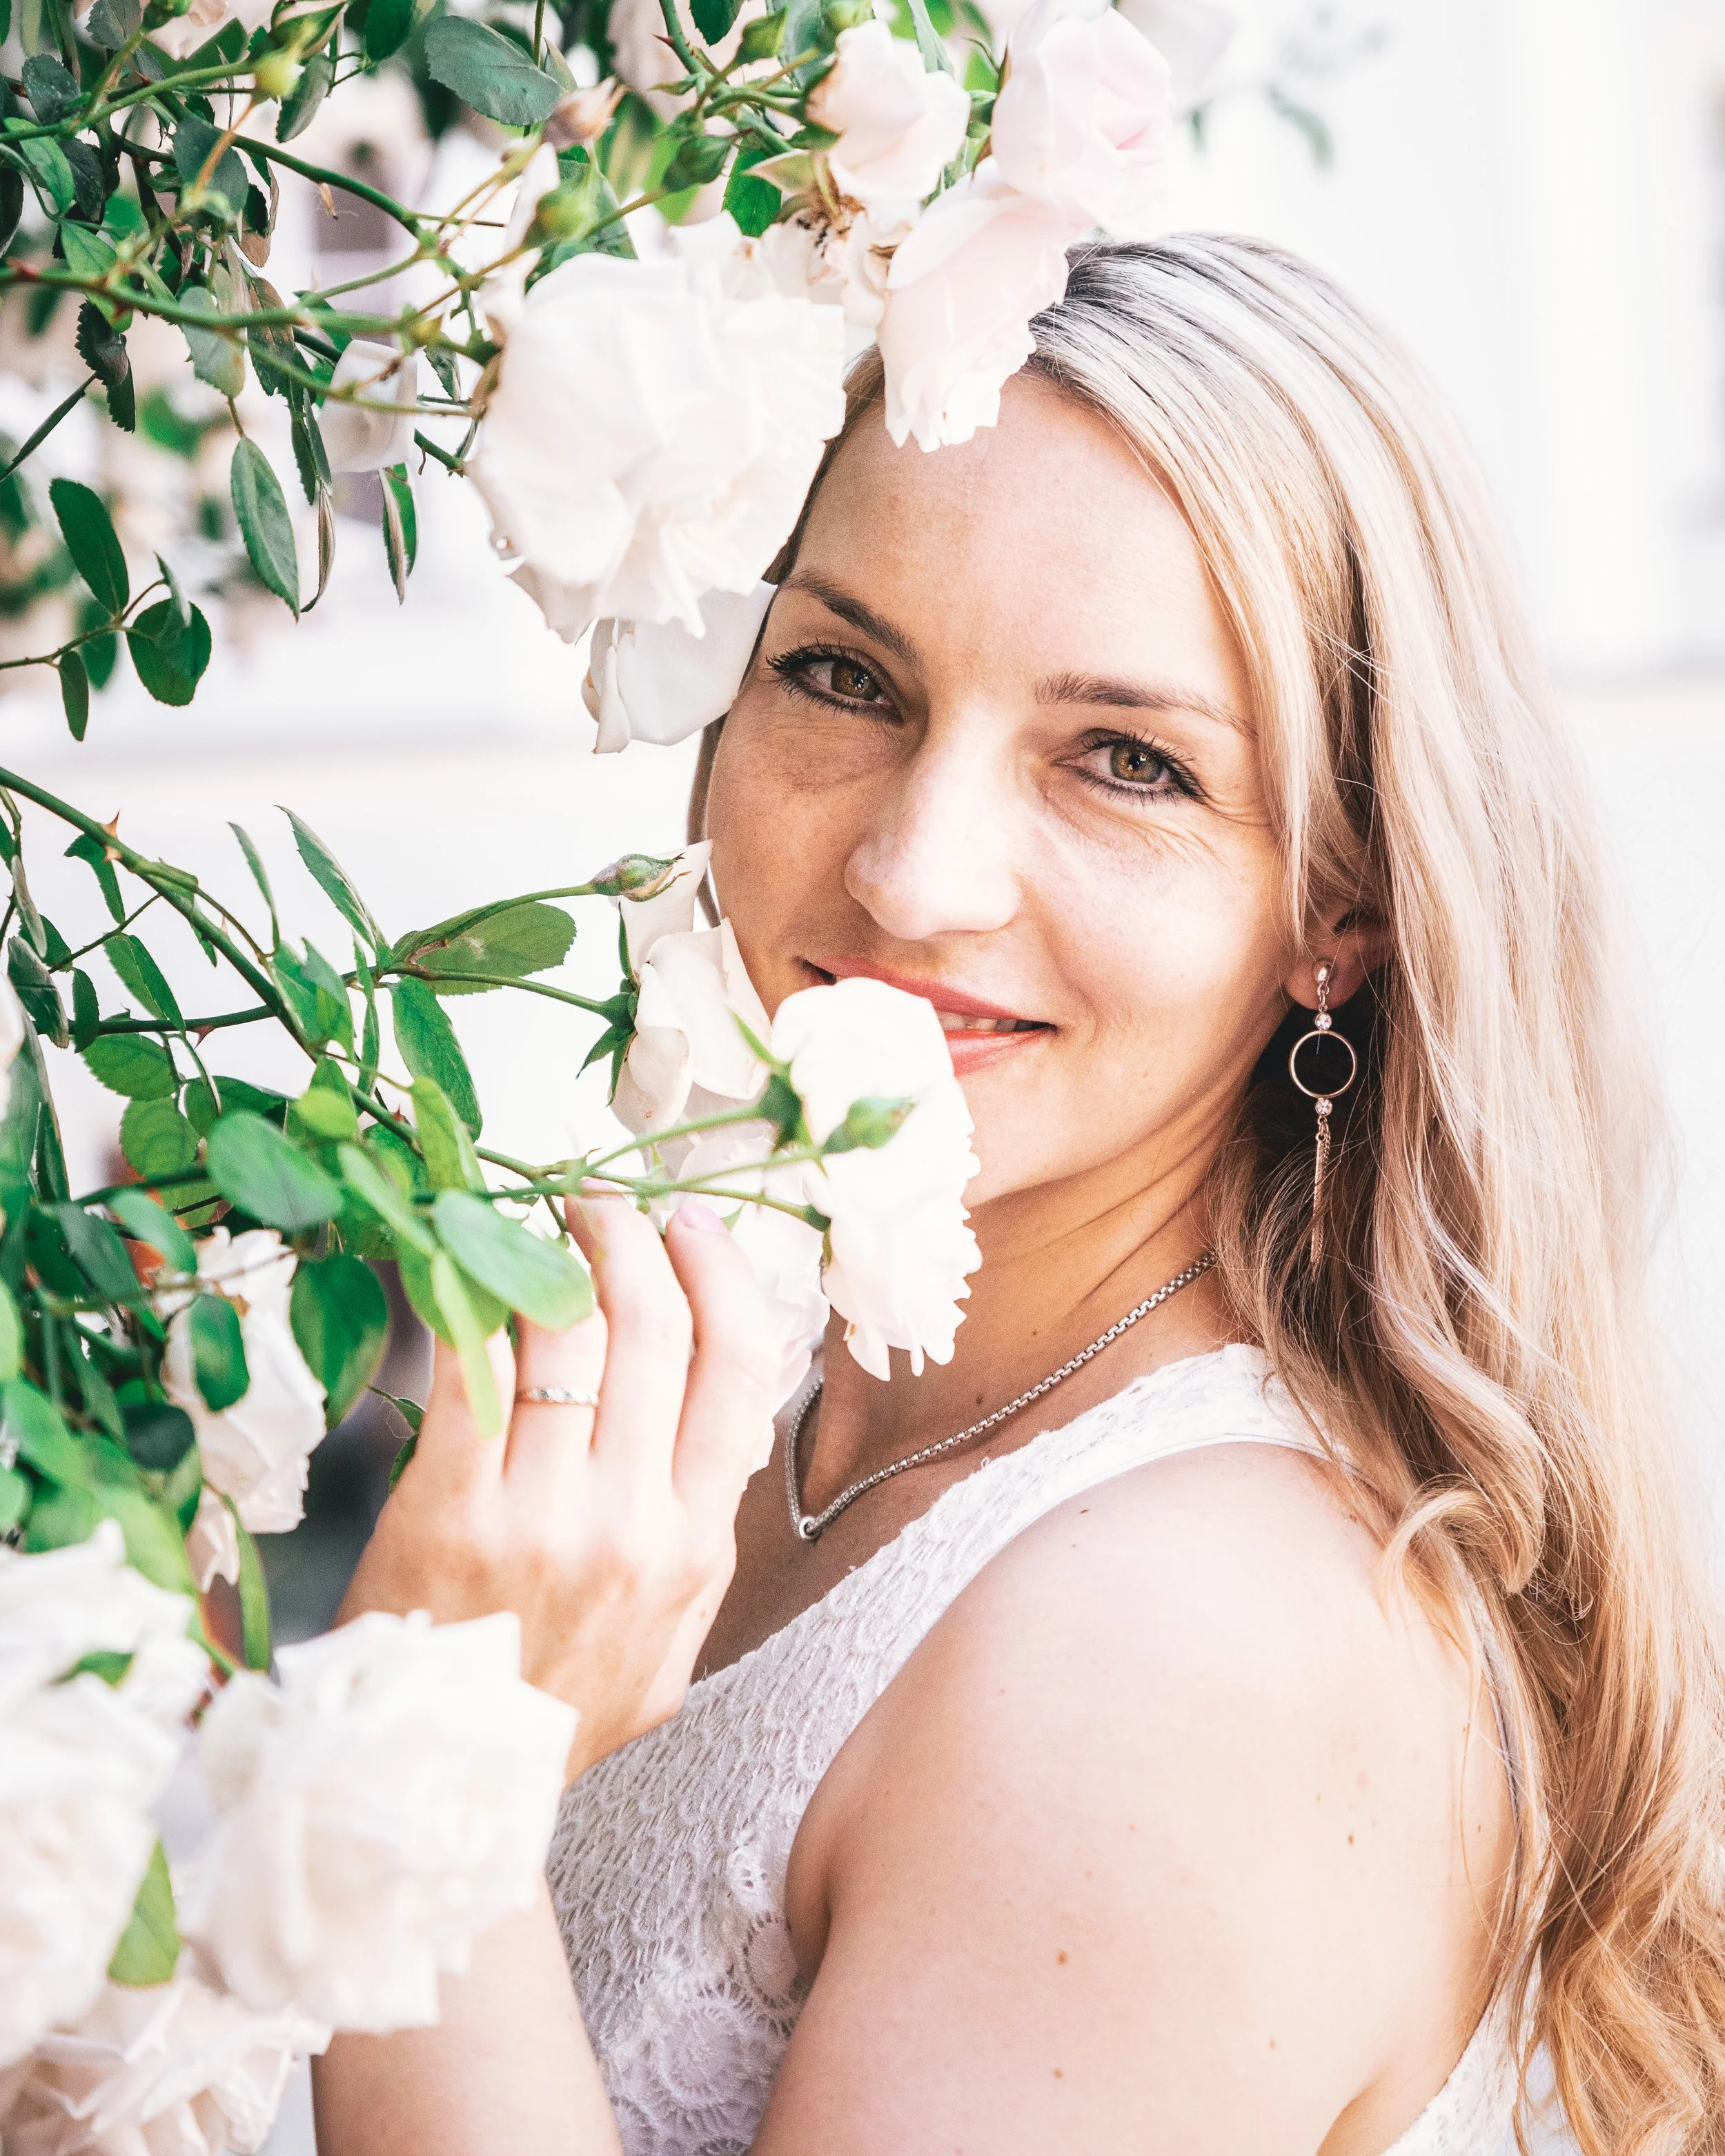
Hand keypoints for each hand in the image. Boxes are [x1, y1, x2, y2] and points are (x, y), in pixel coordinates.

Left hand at [339, 1195, 781, 1780]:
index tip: (697, 1227)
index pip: (741, 1372)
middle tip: (602, 1200)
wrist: (446, 1793)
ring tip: (533, 1222)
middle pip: (656, 1331)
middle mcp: (634, 1523)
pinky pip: (474, 1370)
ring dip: (554, 1254)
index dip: (724, 1277)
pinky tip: (461, 1266)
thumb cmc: (557, 1709)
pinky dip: (471, 1301)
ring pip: (569, 1335)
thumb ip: (697, 1537)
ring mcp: (544, 1518)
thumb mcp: (671, 1641)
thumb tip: (717, 1422)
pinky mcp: (450, 1513)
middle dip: (632, 1240)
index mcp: (695, 1545)